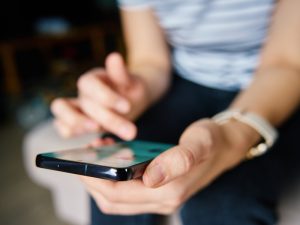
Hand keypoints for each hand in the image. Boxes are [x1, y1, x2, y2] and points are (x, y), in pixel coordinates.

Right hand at [51, 53, 149, 138]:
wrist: (132, 98)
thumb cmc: (130, 88)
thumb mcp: (131, 81)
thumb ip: (122, 74)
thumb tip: (114, 57)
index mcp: (93, 79)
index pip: (89, 84)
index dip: (106, 96)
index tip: (126, 107)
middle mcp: (82, 94)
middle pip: (84, 104)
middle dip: (108, 118)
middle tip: (130, 132)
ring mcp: (77, 110)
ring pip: (60, 114)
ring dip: (78, 124)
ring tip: (100, 132)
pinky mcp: (78, 125)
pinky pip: (63, 129)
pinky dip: (73, 135)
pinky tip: (96, 142)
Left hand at [80, 118, 259, 214]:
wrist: (225, 145)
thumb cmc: (211, 141)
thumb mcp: (199, 143)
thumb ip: (179, 160)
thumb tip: (151, 177)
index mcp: (169, 191)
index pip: (119, 194)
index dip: (95, 181)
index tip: (80, 163)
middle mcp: (162, 200)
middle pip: (114, 200)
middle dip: (93, 182)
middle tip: (82, 159)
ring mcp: (160, 197)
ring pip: (119, 199)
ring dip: (102, 181)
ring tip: (95, 156)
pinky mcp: (159, 190)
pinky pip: (128, 192)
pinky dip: (114, 180)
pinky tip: (112, 159)